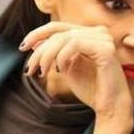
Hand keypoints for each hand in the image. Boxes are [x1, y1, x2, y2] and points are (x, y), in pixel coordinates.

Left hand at [19, 22, 133, 133]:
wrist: (109, 106)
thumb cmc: (91, 88)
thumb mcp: (66, 67)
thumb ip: (54, 53)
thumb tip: (36, 43)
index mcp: (89, 34)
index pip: (59, 26)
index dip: (38, 33)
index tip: (24, 47)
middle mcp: (98, 32)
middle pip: (59, 32)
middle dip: (40, 50)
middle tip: (30, 68)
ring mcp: (103, 38)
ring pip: (64, 38)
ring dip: (48, 55)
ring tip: (43, 72)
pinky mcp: (105, 48)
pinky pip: (75, 45)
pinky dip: (62, 56)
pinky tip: (60, 70)